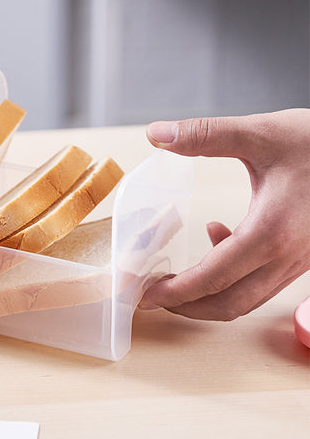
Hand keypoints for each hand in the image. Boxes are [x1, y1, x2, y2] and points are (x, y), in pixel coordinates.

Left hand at [139, 108, 309, 319]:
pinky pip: (262, 281)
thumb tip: (156, 134)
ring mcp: (298, 261)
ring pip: (247, 298)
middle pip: (230, 303)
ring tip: (172, 278)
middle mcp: (288, 256)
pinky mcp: (302, 255)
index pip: (215, 278)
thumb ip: (206, 134)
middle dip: (186, 306)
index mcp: (273, 232)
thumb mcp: (260, 132)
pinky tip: (217, 236)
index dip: (176, 292)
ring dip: (207, 295)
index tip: (143, 295)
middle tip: (148, 296)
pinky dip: (231, 275)